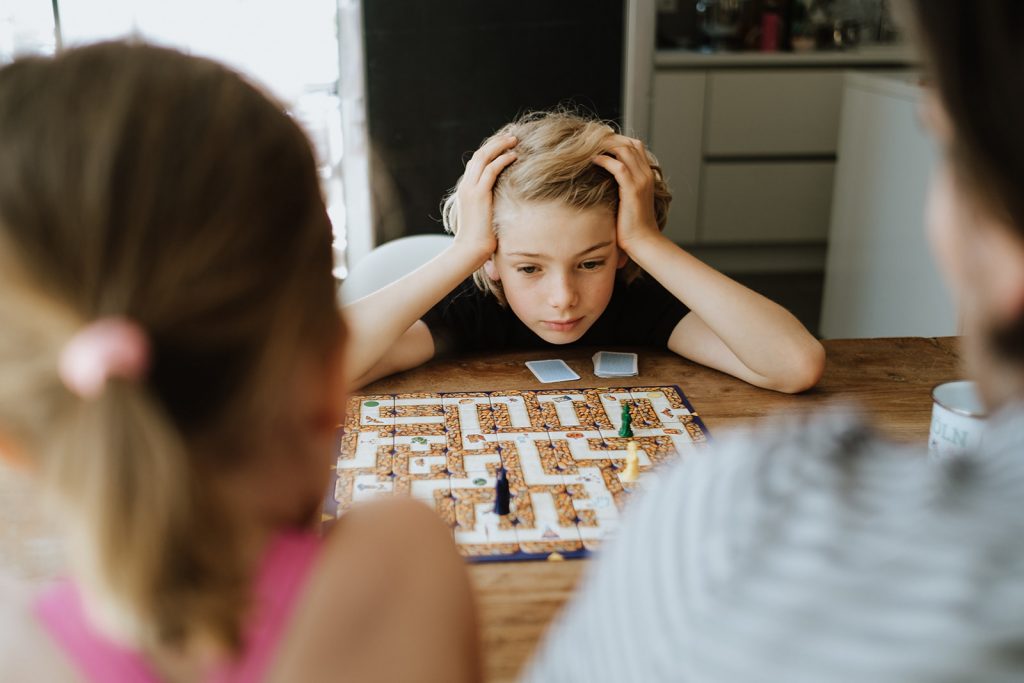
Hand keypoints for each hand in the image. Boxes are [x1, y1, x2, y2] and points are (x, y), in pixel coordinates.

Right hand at [451, 134, 517, 263]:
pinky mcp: (479, 194)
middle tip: (511, 136)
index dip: (490, 150)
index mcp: (466, 189)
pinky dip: (502, 160)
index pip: (476, 162)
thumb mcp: (484, 216)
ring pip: (483, 157)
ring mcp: (470, 189)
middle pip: (479, 155)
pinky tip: (513, 156)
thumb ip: (490, 204)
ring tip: (514, 141)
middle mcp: (466, 185)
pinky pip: (491, 170)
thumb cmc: (479, 238)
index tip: (505, 144)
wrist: (470, 250)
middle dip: (496, 143)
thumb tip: (504, 201)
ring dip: (500, 146)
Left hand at [592, 135, 661, 255]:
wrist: (642, 241)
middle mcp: (646, 174)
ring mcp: (641, 181)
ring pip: (625, 150)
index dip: (617, 140)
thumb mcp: (628, 200)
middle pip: (629, 143)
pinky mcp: (633, 190)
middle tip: (590, 140)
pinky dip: (605, 160)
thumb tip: (604, 179)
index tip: (599, 142)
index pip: (635, 146)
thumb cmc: (631, 225)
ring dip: (605, 145)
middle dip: (609, 138)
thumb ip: (621, 186)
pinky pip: (618, 167)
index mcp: (647, 175)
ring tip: (589, 146)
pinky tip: (593, 160)